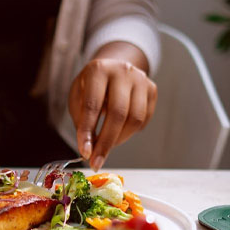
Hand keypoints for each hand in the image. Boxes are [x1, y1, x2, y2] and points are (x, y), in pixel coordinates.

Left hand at [68, 42, 156, 170]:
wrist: (112, 68)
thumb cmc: (91, 87)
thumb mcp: (77, 97)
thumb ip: (82, 120)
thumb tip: (90, 149)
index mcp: (98, 69)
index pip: (93, 105)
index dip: (88, 132)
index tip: (85, 153)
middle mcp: (123, 71)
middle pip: (118, 114)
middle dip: (106, 142)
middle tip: (97, 161)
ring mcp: (141, 79)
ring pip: (134, 119)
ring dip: (119, 140)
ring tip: (106, 146)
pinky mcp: (152, 90)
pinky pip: (143, 119)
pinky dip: (130, 132)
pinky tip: (119, 132)